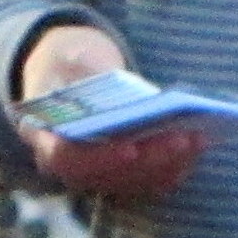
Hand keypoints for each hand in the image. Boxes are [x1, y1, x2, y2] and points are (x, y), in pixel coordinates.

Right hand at [17, 24, 206, 200]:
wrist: (72, 75)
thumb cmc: (71, 63)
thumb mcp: (71, 54)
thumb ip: (85, 70)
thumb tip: (116, 84)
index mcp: (41, 133)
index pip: (64, 157)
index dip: (99, 157)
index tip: (131, 148)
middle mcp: (64, 164)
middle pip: (105, 175)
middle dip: (148, 159)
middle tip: (181, 138)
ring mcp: (91, 174)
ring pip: (131, 182)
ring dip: (167, 164)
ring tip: (197, 138)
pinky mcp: (118, 176)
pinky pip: (146, 181)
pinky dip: (174, 167)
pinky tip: (197, 147)